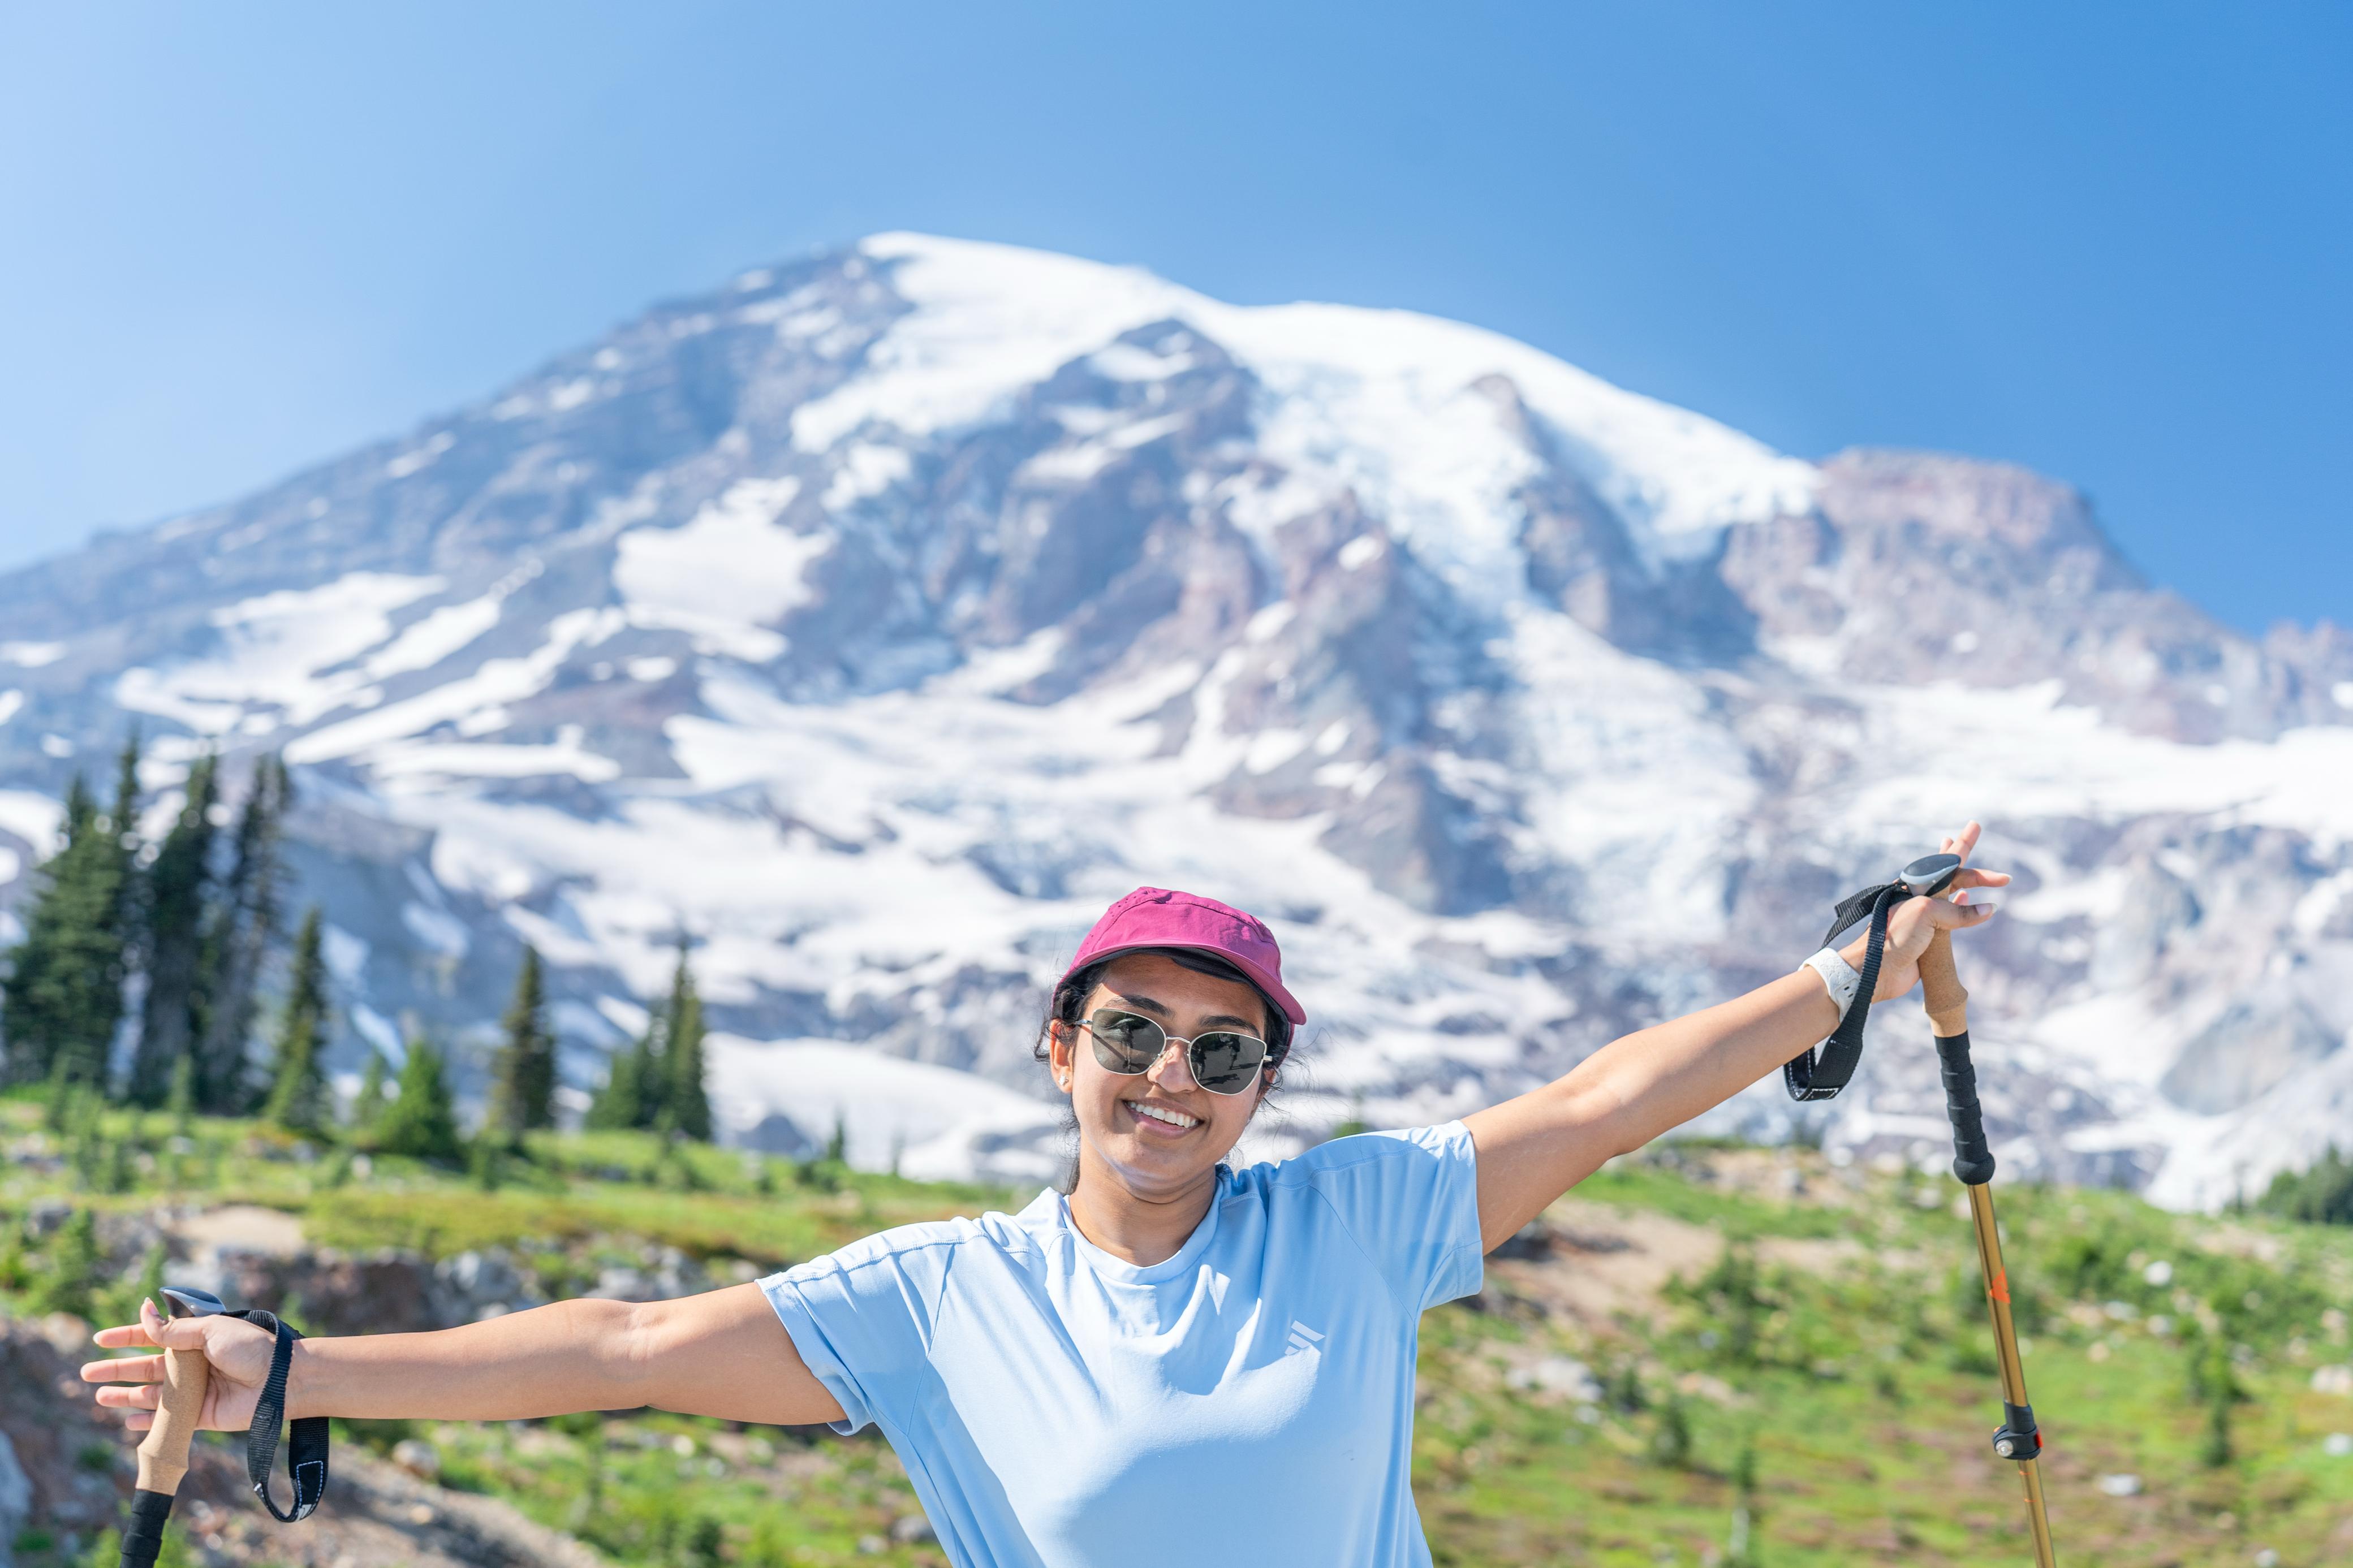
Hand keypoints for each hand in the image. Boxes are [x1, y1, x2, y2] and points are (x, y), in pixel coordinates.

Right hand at [82, 1296, 275, 1433]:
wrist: (283, 1380)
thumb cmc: (252, 1349)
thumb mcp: (211, 1330)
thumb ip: (175, 1330)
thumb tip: (142, 1311)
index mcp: (197, 1339)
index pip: (155, 1336)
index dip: (127, 1337)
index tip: (100, 1339)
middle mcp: (193, 1364)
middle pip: (146, 1367)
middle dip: (116, 1369)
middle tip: (87, 1372)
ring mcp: (195, 1391)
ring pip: (151, 1394)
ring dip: (125, 1396)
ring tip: (99, 1397)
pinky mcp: (200, 1416)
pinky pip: (168, 1420)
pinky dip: (148, 1422)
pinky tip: (128, 1423)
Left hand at [1845, 820, 2009, 1002]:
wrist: (1875, 969)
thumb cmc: (1893, 936)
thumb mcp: (1926, 914)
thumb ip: (1958, 911)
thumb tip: (1989, 909)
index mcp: (1918, 886)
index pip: (1947, 861)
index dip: (1963, 843)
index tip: (1976, 825)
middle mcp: (1922, 898)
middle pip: (1956, 878)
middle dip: (1980, 875)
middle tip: (2006, 878)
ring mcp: (1925, 917)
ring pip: (1953, 897)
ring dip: (1968, 887)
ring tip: (1981, 879)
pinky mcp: (1928, 937)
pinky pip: (1951, 920)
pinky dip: (1962, 909)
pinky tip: (1967, 902)